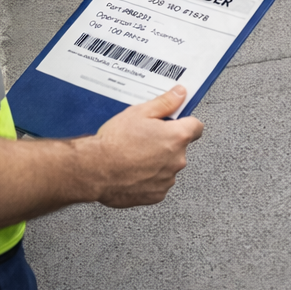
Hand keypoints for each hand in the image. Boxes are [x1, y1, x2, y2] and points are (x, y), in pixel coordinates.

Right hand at [82, 85, 204, 207]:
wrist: (94, 170)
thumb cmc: (114, 143)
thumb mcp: (139, 112)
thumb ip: (165, 103)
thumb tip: (180, 94)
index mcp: (176, 137)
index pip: (196, 127)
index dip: (185, 123)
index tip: (176, 123)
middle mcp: (177, 160)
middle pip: (179, 147)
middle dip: (166, 143)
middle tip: (144, 139)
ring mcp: (167, 179)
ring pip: (168, 166)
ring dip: (157, 162)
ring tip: (134, 156)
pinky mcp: (156, 195)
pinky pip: (158, 183)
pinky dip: (149, 178)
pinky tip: (132, 171)